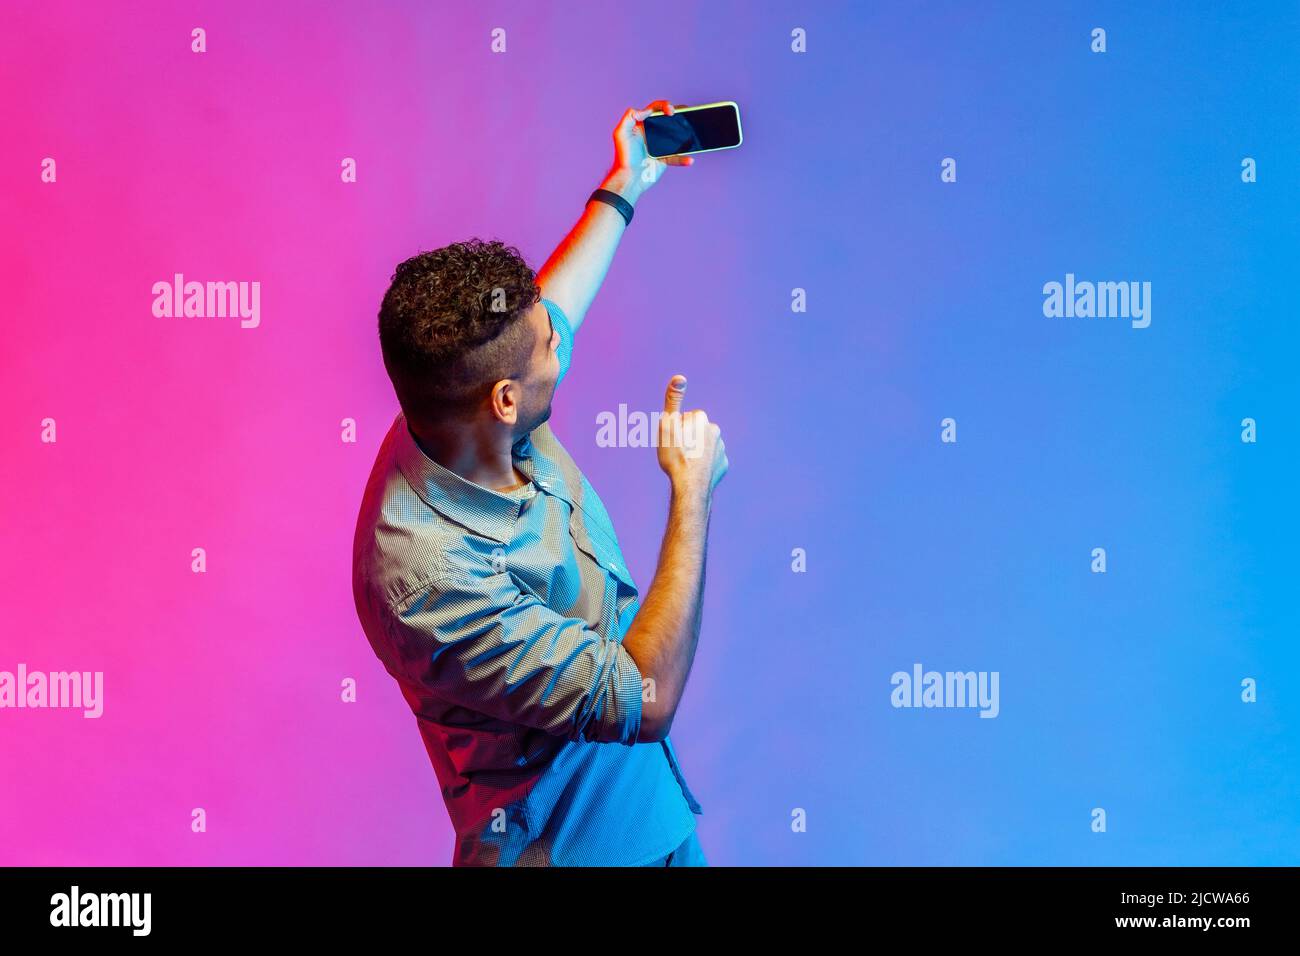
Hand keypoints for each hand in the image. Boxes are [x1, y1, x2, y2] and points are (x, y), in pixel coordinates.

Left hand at [602, 100, 693, 205]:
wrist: (629, 178)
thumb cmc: (623, 157)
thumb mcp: (620, 133)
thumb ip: (630, 117)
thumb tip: (646, 110)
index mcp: (642, 125)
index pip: (655, 109)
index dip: (664, 106)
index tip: (670, 111)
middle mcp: (652, 133)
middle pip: (668, 119)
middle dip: (679, 114)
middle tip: (686, 115)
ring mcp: (660, 146)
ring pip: (676, 136)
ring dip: (686, 133)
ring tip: (693, 130)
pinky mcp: (664, 159)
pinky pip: (677, 157)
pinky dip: (684, 159)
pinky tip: (689, 160)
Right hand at [656, 374, 727, 500]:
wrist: (690, 486)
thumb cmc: (676, 456)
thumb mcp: (667, 425)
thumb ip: (673, 400)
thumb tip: (680, 377)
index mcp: (702, 419)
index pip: (685, 418)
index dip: (676, 428)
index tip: (673, 440)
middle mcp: (716, 431)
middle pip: (696, 430)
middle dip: (688, 438)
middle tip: (678, 452)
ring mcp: (721, 449)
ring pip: (704, 445)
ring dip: (696, 450)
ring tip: (686, 463)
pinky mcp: (723, 465)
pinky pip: (711, 461)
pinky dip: (704, 464)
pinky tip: (695, 471)